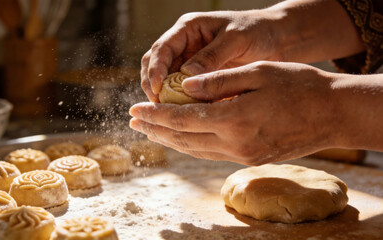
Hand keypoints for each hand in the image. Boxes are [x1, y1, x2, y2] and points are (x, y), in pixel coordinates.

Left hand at [130, 61, 342, 164]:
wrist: (333, 114)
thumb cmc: (299, 86)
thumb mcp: (258, 72)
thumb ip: (218, 81)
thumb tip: (184, 87)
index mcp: (234, 119)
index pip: (182, 119)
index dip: (155, 114)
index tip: (135, 109)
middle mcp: (235, 144)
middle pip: (183, 138)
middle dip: (155, 129)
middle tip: (134, 121)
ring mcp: (244, 155)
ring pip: (195, 150)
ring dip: (170, 140)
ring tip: (150, 131)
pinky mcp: (251, 159)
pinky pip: (211, 153)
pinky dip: (191, 145)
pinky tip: (182, 138)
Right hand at [141, 10, 283, 101]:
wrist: (277, 39)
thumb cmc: (258, 31)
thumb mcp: (236, 39)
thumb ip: (212, 56)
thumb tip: (186, 76)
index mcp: (188, 28)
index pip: (161, 48)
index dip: (154, 69)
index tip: (156, 89)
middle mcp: (185, 44)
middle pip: (155, 64)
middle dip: (152, 85)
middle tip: (157, 106)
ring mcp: (190, 60)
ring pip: (165, 79)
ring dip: (163, 95)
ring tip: (167, 113)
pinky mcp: (199, 76)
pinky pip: (182, 90)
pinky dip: (179, 101)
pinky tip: (183, 113)